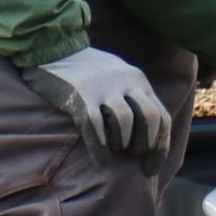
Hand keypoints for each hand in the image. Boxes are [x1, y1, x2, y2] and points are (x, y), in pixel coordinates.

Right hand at [23, 47, 171, 165]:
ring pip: (124, 122)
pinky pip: (95, 126)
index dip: (160, 146)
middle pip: (149, 118)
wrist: (53, 48)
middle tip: (132, 157)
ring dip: (122, 143)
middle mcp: (125, 82)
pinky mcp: (79, 95)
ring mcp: (102, 87)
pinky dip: (100, 148)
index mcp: (138, 80)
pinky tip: (101, 161)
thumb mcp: (119, 77)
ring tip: (114, 151)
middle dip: (144, 145)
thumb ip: (134, 98)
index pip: (161, 116)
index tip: (151, 168)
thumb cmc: (88, 72)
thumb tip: (149, 138)